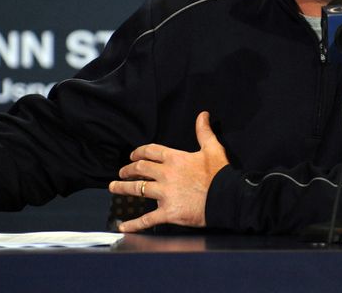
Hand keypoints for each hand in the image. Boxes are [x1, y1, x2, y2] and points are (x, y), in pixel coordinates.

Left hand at [108, 111, 228, 231]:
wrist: (227, 198)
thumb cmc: (220, 174)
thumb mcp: (213, 148)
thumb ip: (204, 132)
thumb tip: (203, 115)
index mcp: (175, 159)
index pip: (150, 152)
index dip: (139, 152)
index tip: (132, 155)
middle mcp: (166, 174)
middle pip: (140, 169)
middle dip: (128, 170)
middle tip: (121, 173)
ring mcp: (165, 194)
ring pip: (138, 190)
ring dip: (122, 188)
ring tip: (113, 188)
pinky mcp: (168, 212)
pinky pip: (146, 219)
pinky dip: (134, 224)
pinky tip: (124, 225)